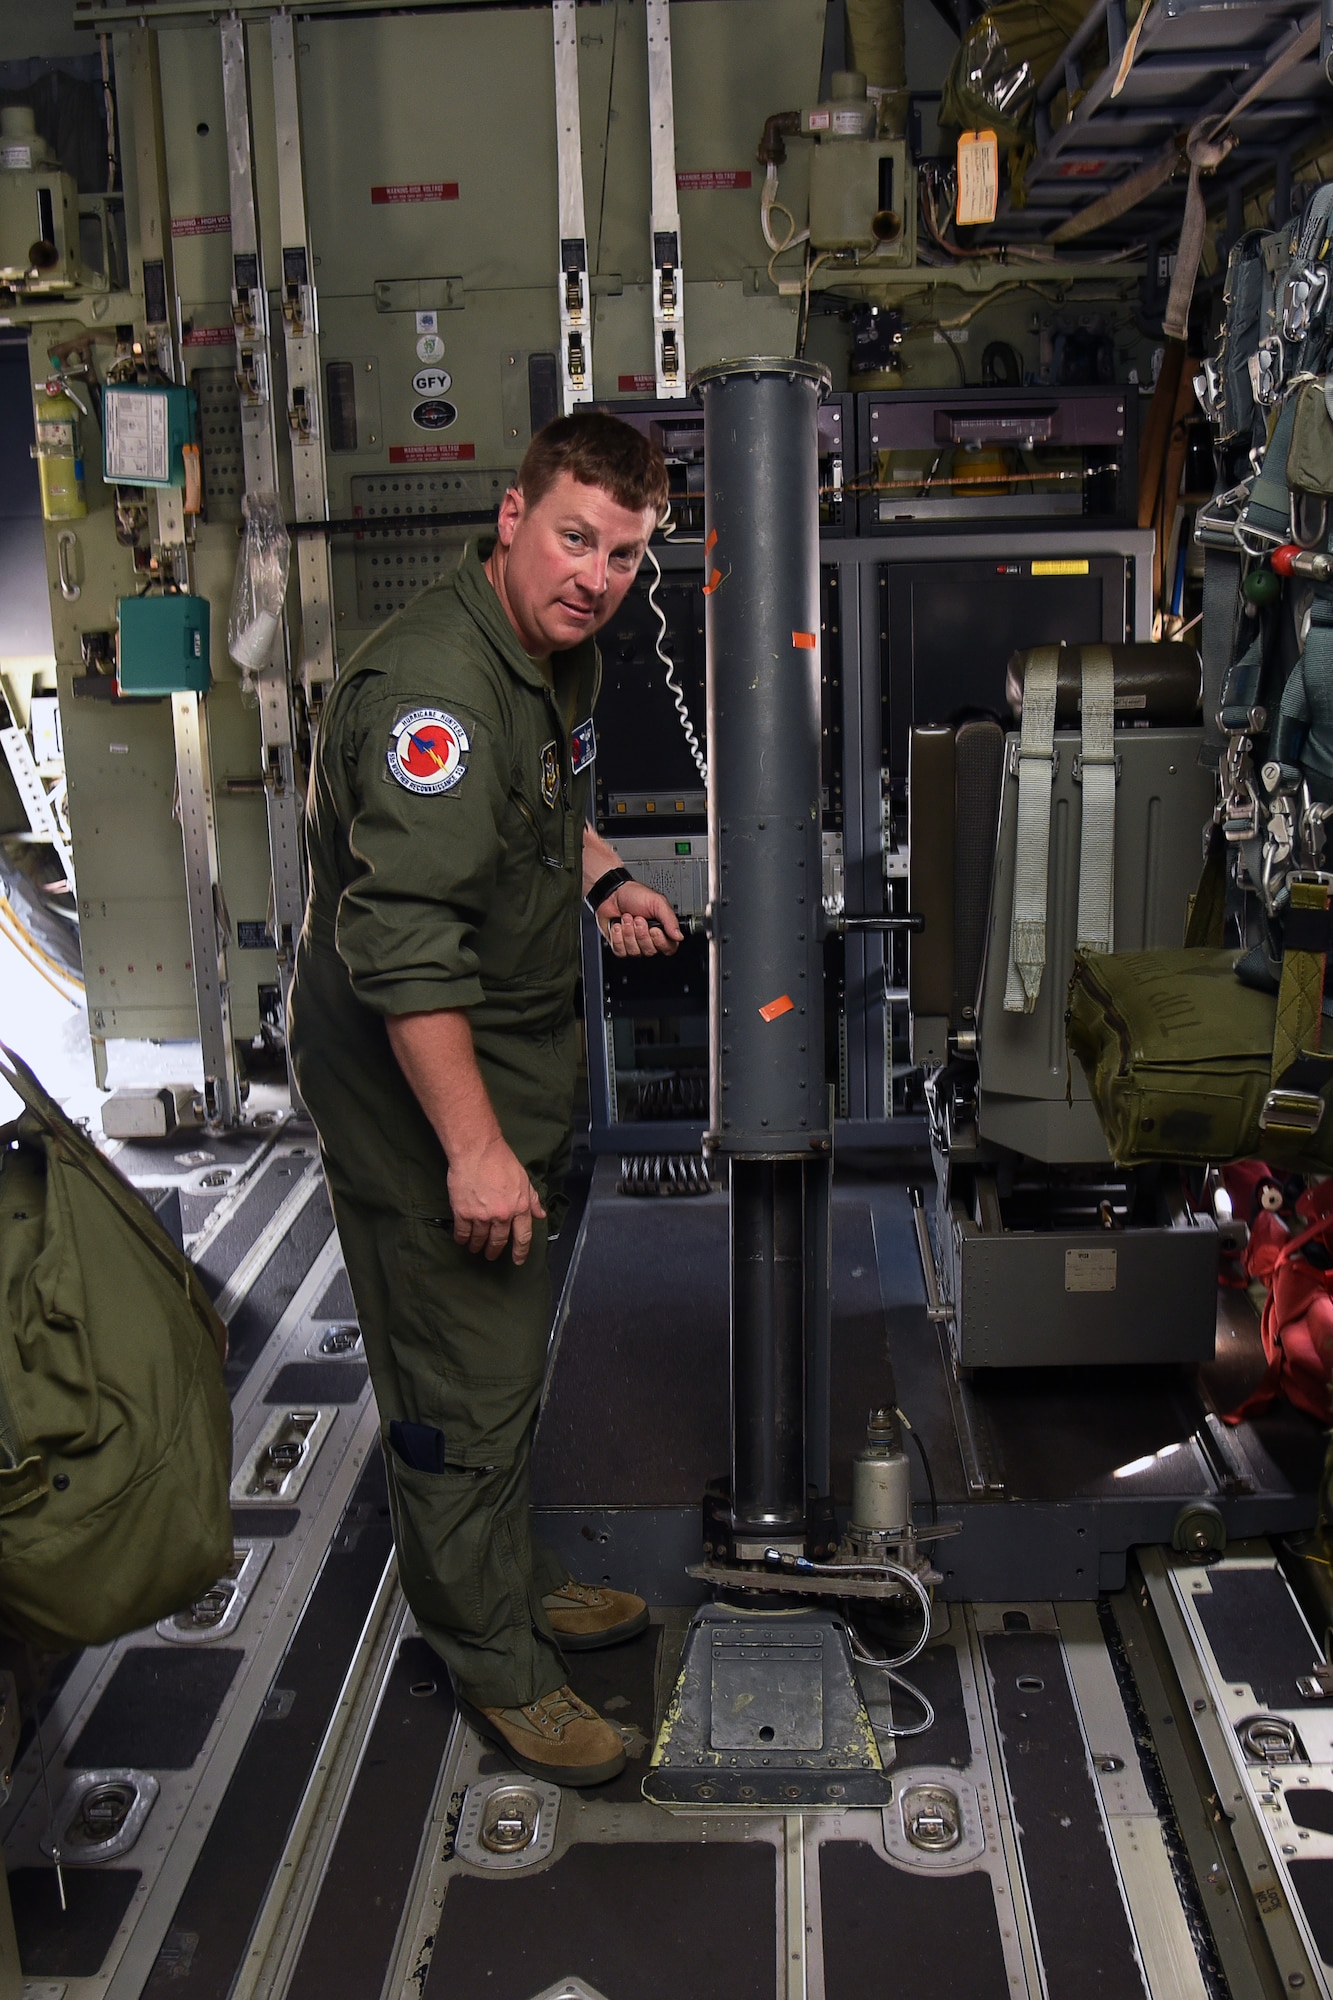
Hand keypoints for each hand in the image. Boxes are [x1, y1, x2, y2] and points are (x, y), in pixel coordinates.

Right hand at [447, 1135, 546, 1263]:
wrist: (477, 1151)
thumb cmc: (501, 1161)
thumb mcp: (524, 1179)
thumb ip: (532, 1199)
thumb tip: (540, 1214)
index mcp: (520, 1207)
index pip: (523, 1236)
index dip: (521, 1251)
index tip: (518, 1260)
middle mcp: (502, 1215)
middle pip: (499, 1241)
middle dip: (495, 1251)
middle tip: (491, 1255)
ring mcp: (482, 1216)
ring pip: (479, 1239)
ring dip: (477, 1246)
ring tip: (475, 1248)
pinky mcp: (463, 1213)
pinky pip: (462, 1233)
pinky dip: (462, 1239)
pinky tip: (462, 1240)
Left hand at [598, 880, 683, 957]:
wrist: (612, 894)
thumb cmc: (635, 896)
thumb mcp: (657, 902)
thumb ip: (670, 920)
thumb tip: (679, 936)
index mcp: (662, 931)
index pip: (668, 948)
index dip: (660, 941)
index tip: (653, 928)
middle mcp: (649, 940)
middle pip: (650, 951)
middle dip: (641, 933)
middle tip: (638, 918)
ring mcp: (634, 945)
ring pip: (634, 951)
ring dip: (628, 932)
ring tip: (627, 918)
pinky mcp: (620, 947)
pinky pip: (621, 951)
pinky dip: (617, 937)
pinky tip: (618, 926)